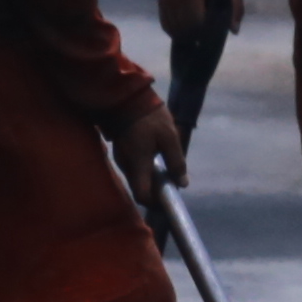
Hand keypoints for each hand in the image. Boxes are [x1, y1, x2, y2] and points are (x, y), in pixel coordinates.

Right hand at [110, 94, 186, 215]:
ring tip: (164, 170)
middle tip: (170, 184)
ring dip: (149, 180)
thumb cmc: (150, 117)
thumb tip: (182, 183)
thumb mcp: (169, 137)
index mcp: (139, 163)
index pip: (143, 196)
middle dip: (154, 192)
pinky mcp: (119, 151)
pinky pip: (131, 168)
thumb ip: (176, 162)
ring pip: (135, 179)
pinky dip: (142, 170)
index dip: (155, 204)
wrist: (126, 97)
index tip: (167, 202)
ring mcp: (120, 158)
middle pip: (139, 189)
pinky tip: (153, 159)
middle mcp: (126, 165)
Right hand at [157, 0, 242, 48]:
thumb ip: (236, 8)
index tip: (214, 35)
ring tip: (197, 35)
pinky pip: (166, 24)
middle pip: (184, 28)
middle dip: (196, 36)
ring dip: (185, 35)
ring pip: (174, 29)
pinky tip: (186, 31)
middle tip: (206, 37)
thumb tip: (234, 31)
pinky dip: (175, 31)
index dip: (206, 33)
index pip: (195, 23)